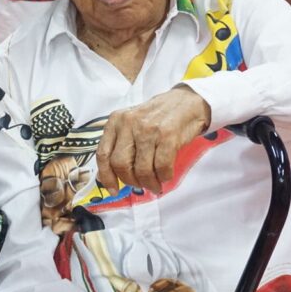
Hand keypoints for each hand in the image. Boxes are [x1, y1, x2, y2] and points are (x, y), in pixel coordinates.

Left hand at [96, 85, 211, 195]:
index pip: (103, 154)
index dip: (106, 177)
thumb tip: (104, 176)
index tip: (114, 190)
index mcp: (116, 121)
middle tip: (141, 184)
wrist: (186, 101)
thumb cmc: (157, 117)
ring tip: (155, 184)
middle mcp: (129, 123)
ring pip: (142, 169)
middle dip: (131, 181)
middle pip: (120, 164)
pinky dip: (164, 176)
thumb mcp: (132, 124)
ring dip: (149, 182)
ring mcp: (148, 129)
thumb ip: (118, 145)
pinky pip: (161, 167)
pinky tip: (166, 175)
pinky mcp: (167, 135)